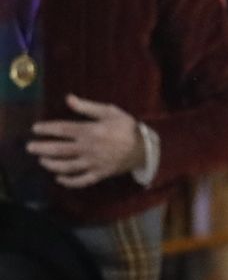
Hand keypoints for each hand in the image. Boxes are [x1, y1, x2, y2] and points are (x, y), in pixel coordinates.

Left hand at [27, 95, 146, 187]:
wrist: (146, 148)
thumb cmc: (127, 127)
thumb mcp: (110, 111)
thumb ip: (87, 107)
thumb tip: (68, 98)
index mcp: (90, 131)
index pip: (62, 129)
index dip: (46, 129)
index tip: (35, 128)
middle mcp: (88, 148)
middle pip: (59, 149)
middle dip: (42, 148)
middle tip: (30, 148)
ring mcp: (93, 163)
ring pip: (67, 166)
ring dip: (51, 164)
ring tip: (42, 161)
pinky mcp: (100, 174)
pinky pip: (81, 180)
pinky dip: (69, 181)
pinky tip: (59, 179)